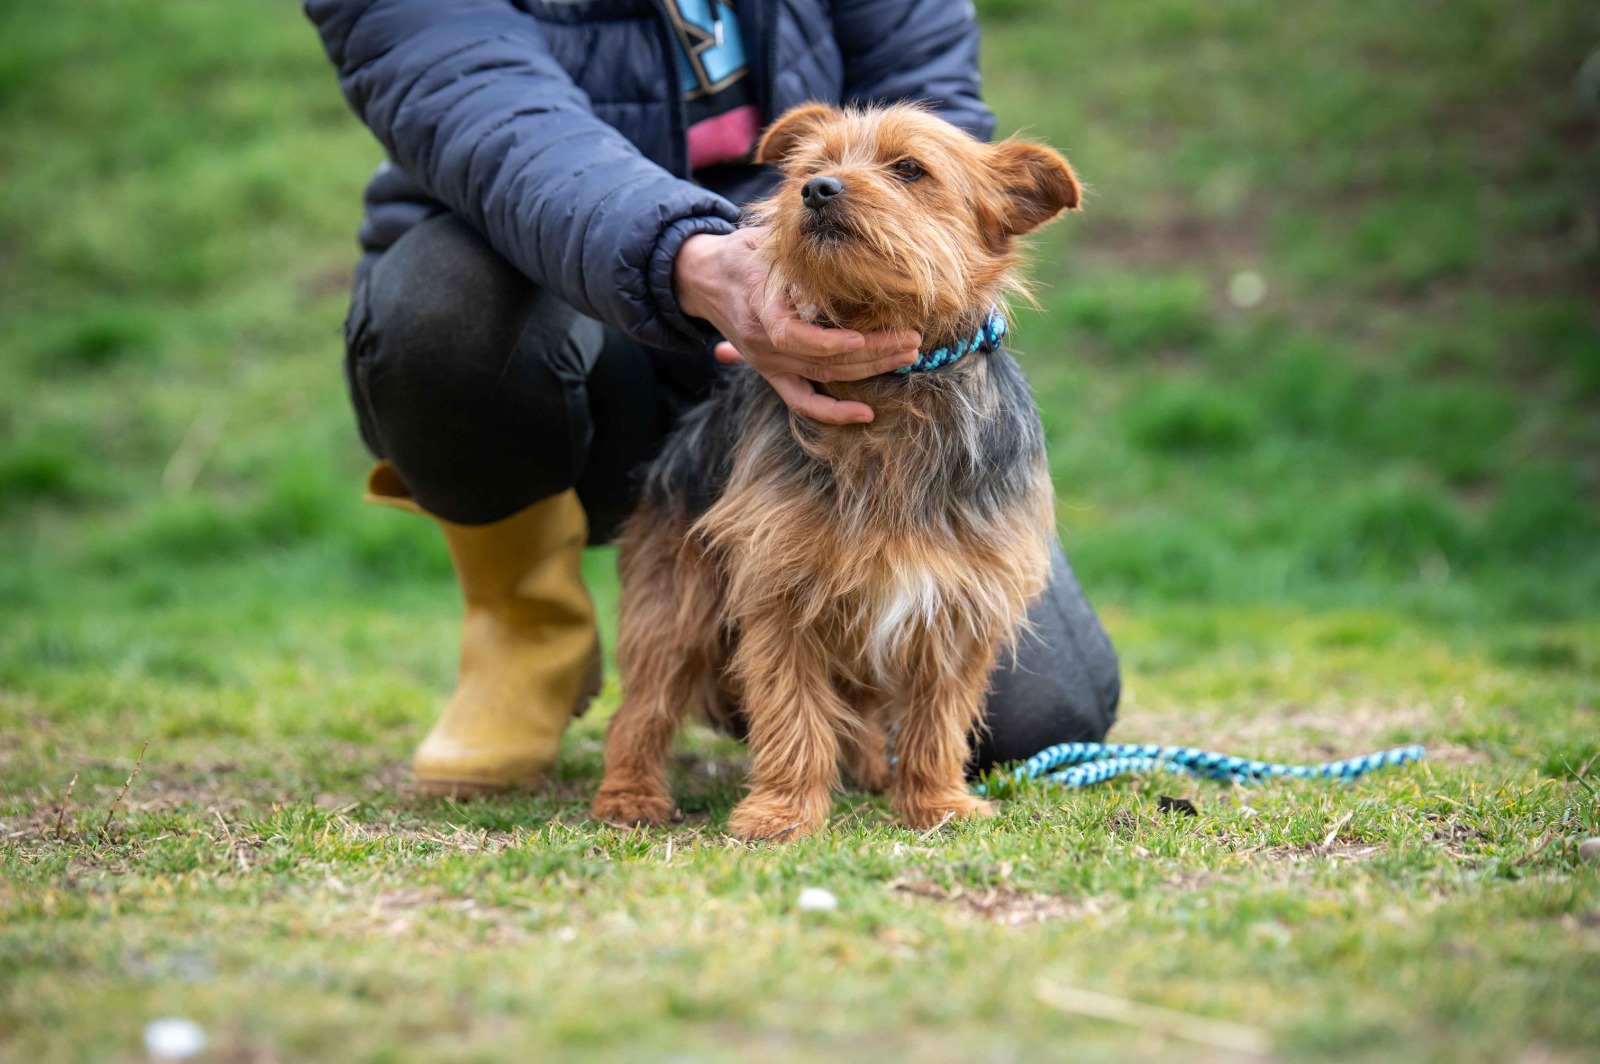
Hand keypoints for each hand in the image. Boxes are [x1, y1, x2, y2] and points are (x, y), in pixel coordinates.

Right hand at [672, 229, 920, 423]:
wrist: (703, 279)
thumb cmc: (740, 253)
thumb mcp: (762, 241)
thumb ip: (796, 249)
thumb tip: (838, 243)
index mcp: (758, 307)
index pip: (790, 336)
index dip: (827, 341)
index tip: (861, 335)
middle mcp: (762, 344)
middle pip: (822, 359)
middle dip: (873, 351)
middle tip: (912, 340)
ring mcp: (768, 363)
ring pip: (824, 377)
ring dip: (870, 370)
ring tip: (908, 355)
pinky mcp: (773, 374)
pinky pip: (802, 403)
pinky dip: (833, 413)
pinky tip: (867, 413)